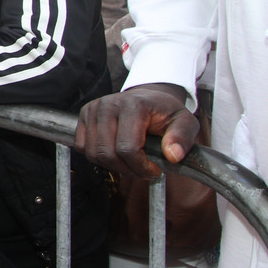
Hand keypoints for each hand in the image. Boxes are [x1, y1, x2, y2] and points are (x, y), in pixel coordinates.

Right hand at [75, 83, 196, 179]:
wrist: (148, 98)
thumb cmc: (165, 112)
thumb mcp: (185, 122)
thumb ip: (182, 138)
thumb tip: (172, 156)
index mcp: (134, 105)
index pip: (128, 148)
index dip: (141, 167)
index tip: (155, 169)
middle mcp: (109, 105)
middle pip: (108, 154)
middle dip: (128, 170)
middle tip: (143, 169)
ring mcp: (94, 109)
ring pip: (94, 154)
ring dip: (113, 165)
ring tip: (131, 162)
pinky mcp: (84, 115)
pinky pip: (82, 147)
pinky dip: (98, 157)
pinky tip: (115, 153)